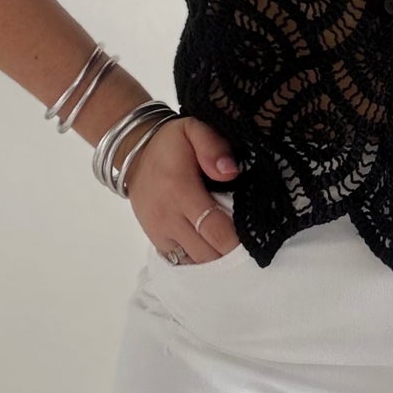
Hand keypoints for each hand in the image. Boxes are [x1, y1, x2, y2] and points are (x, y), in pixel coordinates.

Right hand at [124, 114, 242, 264]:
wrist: (135, 156)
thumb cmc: (171, 143)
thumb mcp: (193, 129)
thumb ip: (213, 146)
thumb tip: (230, 172)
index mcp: (180, 190)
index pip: (214, 229)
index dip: (237, 242)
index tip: (257, 239)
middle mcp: (168, 217)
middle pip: (207, 253)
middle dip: (232, 255)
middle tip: (252, 246)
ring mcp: (160, 232)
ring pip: (195, 263)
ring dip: (217, 260)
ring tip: (235, 250)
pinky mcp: (157, 241)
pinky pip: (182, 263)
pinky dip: (201, 261)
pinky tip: (215, 251)